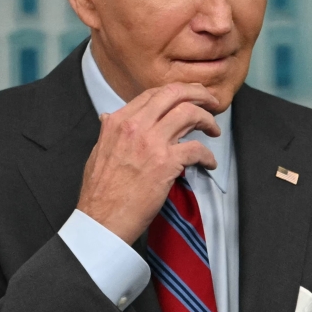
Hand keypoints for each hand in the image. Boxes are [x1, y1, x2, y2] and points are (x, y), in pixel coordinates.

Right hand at [76, 83, 220, 244]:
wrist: (101, 220)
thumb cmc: (99, 192)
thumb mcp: (97, 151)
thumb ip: (109, 131)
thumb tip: (108, 117)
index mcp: (119, 121)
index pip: (153, 93)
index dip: (177, 91)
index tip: (190, 96)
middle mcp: (135, 126)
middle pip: (174, 94)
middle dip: (199, 93)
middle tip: (211, 102)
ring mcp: (151, 143)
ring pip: (189, 113)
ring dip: (208, 119)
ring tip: (214, 129)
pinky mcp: (165, 163)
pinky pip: (197, 149)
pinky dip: (208, 155)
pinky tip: (209, 162)